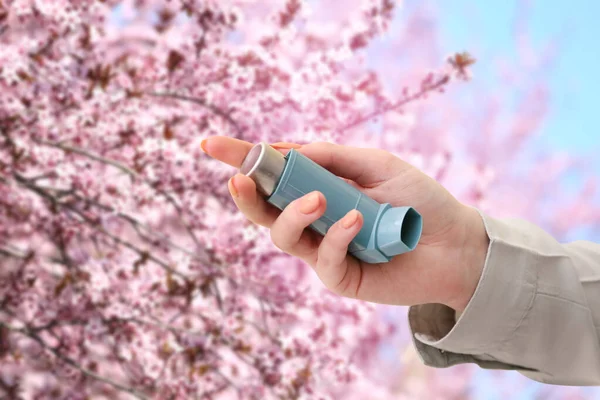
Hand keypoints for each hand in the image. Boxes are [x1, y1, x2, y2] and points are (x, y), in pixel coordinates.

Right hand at [202, 137, 488, 311]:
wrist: (455, 241)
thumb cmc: (418, 200)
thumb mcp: (375, 165)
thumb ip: (332, 158)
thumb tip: (287, 149)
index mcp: (318, 191)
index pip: (272, 176)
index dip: (241, 160)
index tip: (209, 144)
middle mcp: (314, 221)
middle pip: (264, 212)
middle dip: (246, 195)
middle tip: (239, 179)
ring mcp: (324, 251)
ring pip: (283, 236)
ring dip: (292, 214)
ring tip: (318, 198)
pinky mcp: (341, 278)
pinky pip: (324, 257)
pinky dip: (335, 235)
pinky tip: (357, 220)